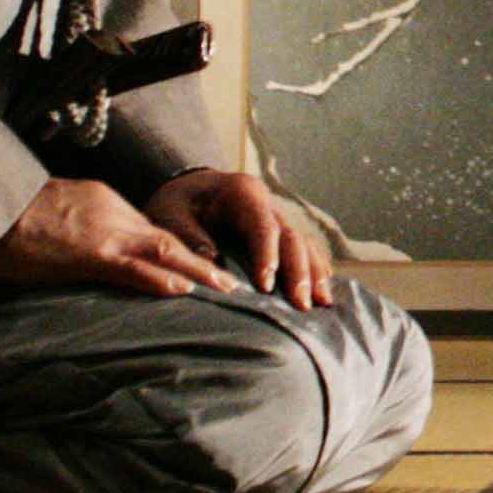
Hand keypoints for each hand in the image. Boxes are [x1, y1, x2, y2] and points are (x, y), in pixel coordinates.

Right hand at [0, 177, 239, 296]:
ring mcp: (103, 230)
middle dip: (200, 258)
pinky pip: (134, 268)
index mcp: (100, 200)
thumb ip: (71, 228)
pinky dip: (162, 279)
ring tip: (225, 288)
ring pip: (163, 249)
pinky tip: (185, 290)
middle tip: (228, 280)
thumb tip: (76, 250)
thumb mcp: (47, 213)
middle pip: (166, 236)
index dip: (175, 249)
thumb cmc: (1, 214)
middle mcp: (111, 210)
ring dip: (198, 270)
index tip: (197, 266)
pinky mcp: (89, 253)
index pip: (146, 228)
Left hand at [149, 167, 333, 309]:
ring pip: (304, 243)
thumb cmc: (177, 202)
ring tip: (321, 303)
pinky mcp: (279, 232)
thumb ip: (189, 238)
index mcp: (242, 193)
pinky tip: (321, 291)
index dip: (268, 256)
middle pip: (291, 237)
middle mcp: (266, 203)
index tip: (266, 287)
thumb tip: (213, 266)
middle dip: (299, 272)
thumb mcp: (170, 215)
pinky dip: (314, 268)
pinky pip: (304, 248)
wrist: (186, 188)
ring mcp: (276, 216)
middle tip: (301, 305)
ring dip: (313, 273)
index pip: (262, 226)